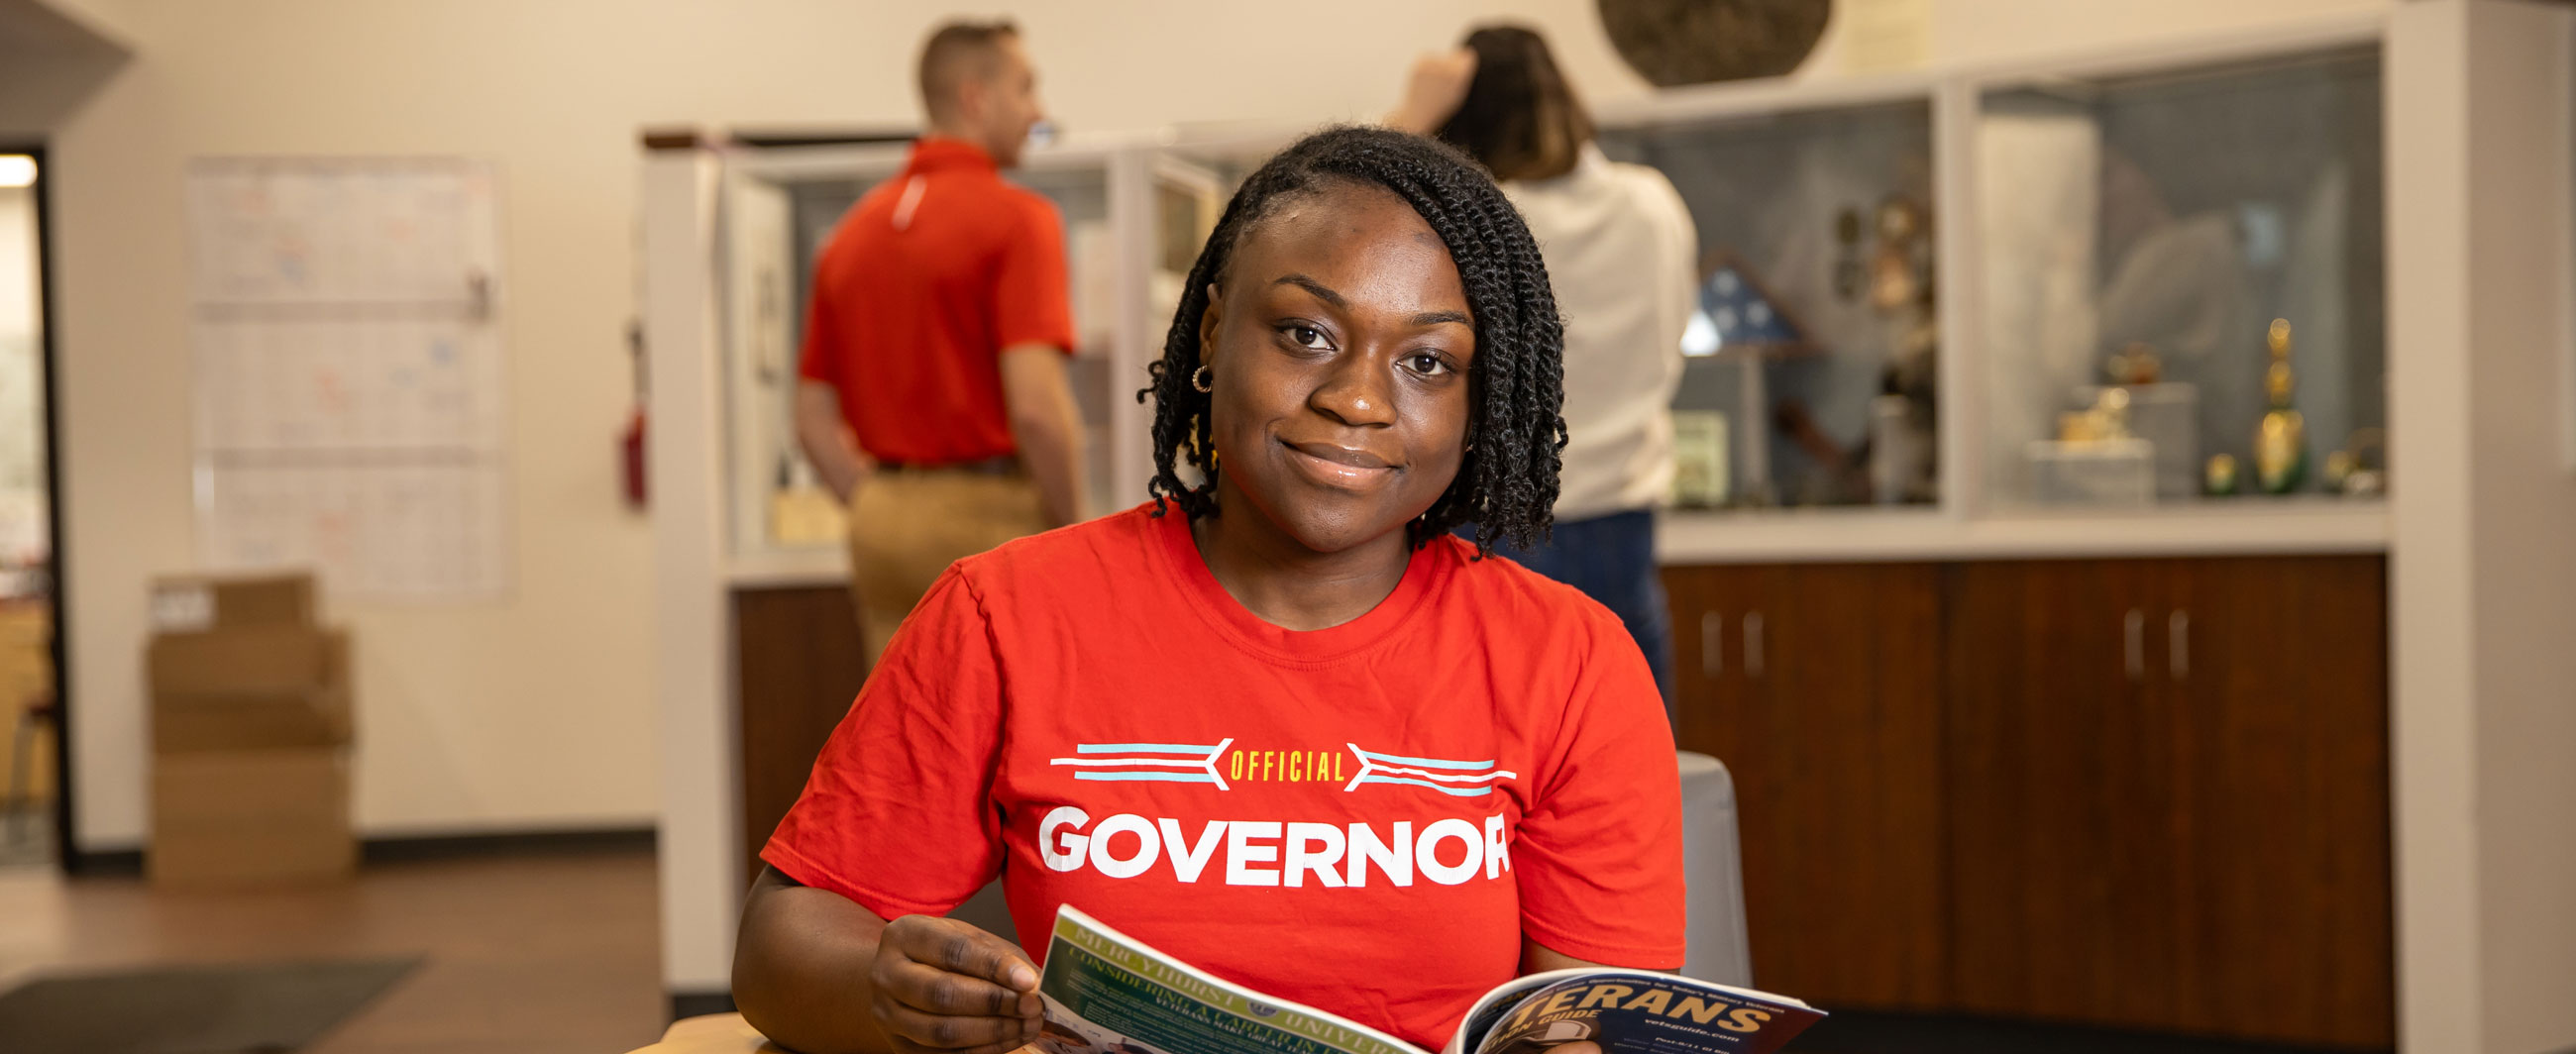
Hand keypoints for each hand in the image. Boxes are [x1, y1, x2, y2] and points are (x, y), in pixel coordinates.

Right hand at [868, 915, 1044, 1053]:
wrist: (898, 978)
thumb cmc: (940, 954)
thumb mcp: (967, 939)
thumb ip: (999, 956)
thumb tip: (1035, 982)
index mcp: (905, 936)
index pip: (952, 951)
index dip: (993, 967)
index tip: (1029, 980)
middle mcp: (887, 974)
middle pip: (943, 994)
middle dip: (995, 1003)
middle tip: (1032, 1006)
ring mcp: (887, 1014)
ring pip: (942, 1031)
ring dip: (993, 1031)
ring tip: (1027, 1025)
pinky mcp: (898, 1046)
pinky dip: (983, 1051)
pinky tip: (1010, 1040)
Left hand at [1388, 47, 1477, 133]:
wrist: (1418, 113)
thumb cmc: (1442, 106)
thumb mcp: (1461, 93)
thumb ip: (1466, 73)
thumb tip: (1468, 51)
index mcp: (1460, 75)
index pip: (1468, 56)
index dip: (1465, 65)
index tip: (1460, 75)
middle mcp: (1446, 67)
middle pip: (1454, 55)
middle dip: (1452, 65)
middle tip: (1445, 83)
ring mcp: (1431, 64)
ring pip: (1441, 57)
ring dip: (1440, 66)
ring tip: (1435, 84)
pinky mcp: (1419, 63)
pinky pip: (1429, 58)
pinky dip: (1429, 66)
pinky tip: (1427, 80)